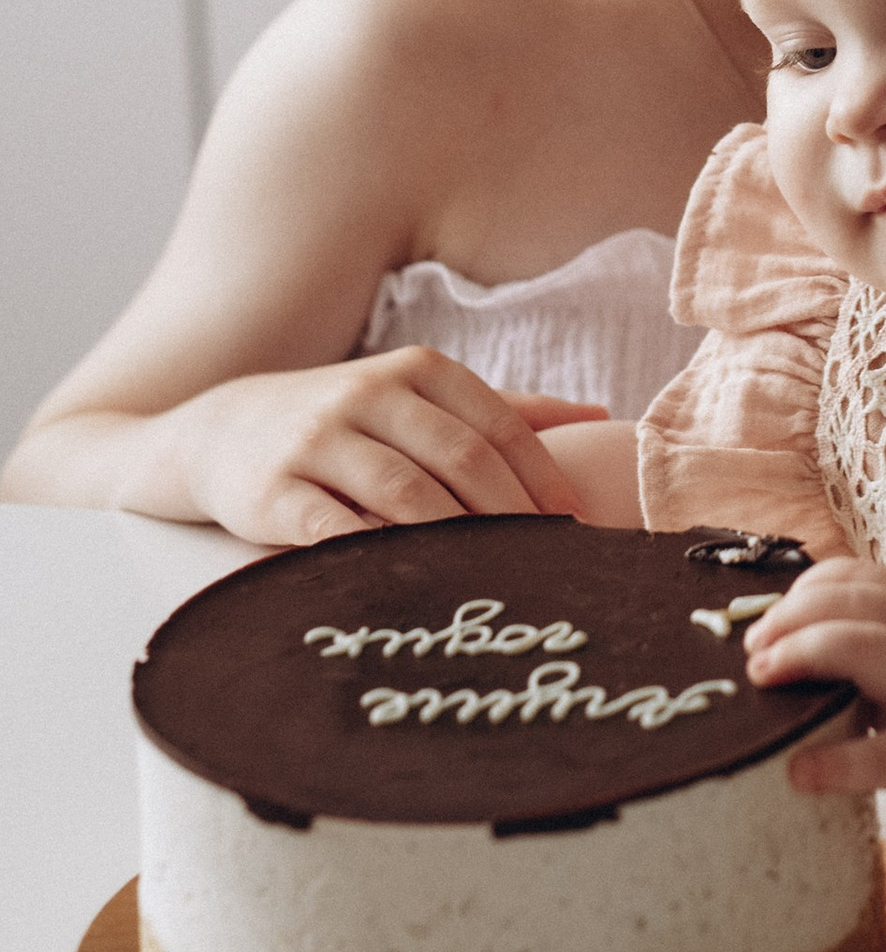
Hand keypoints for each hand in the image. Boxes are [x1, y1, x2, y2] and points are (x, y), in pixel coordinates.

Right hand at [174, 347, 599, 547]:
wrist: (219, 430)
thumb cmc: (343, 419)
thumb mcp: (418, 397)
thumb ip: (506, 408)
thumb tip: (599, 415)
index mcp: (418, 372)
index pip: (496, 426)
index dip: (541, 478)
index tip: (573, 525)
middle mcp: (371, 396)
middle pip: (460, 459)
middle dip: (511, 515)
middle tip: (545, 563)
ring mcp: (319, 440)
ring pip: (405, 493)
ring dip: (457, 538)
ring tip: (493, 577)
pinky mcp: (274, 489)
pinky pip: (335, 527)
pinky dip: (377, 555)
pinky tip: (409, 579)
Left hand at [747, 556, 885, 854]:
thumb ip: (885, 647)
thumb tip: (796, 648)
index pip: (862, 578)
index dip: (807, 588)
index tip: (768, 618)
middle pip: (858, 602)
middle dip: (793, 615)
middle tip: (751, 650)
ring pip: (871, 649)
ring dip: (807, 651)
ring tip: (763, 677)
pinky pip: (882, 755)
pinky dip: (836, 761)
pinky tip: (799, 770)